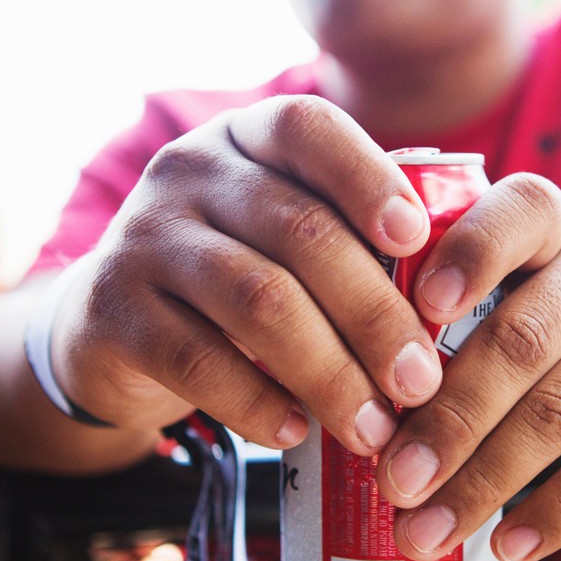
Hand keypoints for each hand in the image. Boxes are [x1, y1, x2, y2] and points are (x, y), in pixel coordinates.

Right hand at [50, 95, 446, 455]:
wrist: (108, 325)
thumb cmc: (235, 277)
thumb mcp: (281, 237)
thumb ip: (347, 242)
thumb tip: (451, 305)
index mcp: (246, 137)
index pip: (307, 128)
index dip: (367, 178)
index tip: (417, 240)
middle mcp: (189, 170)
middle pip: (301, 232)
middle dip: (374, 314)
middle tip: (421, 382)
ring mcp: (145, 238)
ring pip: (259, 301)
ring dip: (330, 374)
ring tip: (375, 428)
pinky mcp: (114, 311)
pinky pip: (200, 362)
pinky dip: (259, 404)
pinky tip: (298, 433)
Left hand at [375, 174, 560, 560]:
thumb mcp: (525, 279)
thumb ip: (454, 305)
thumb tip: (344, 386)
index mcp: (551, 220)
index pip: (514, 215)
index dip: (468, 256)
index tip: (416, 308)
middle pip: (519, 341)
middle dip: (448, 418)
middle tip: (391, 479)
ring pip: (557, 412)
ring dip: (484, 481)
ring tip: (426, 531)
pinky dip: (554, 512)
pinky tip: (506, 548)